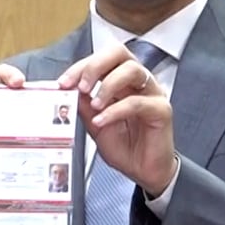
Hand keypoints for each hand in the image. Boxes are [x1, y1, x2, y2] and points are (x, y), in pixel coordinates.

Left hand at [57, 45, 177, 196]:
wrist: (143, 171)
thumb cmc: (125, 147)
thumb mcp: (95, 125)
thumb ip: (84, 106)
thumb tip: (68, 90)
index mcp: (121, 81)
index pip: (102, 60)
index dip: (81, 67)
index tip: (63, 82)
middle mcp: (138, 82)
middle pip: (119, 53)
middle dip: (95, 65)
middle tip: (81, 85)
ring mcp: (152, 93)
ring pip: (132, 70)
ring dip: (107, 84)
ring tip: (94, 104)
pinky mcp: (161, 110)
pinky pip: (138, 102)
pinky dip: (115, 110)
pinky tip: (102, 120)